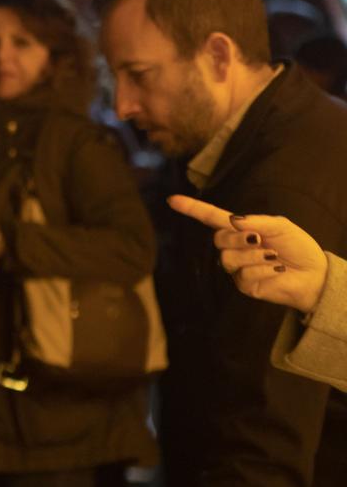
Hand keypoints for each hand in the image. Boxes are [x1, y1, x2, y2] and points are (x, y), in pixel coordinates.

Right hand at [167, 195, 326, 314]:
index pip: (211, 218)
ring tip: (274, 256)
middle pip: (218, 239)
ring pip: (229, 259)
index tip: (172, 200)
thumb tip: (232, 220)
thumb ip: (256, 220)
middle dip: (238, 238)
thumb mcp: (281, 226)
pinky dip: (263, 270)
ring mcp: (237, 268)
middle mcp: (234, 248)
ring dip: (254, 256)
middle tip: (259, 239)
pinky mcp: (245, 285)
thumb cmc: (297, 247)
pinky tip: (277, 270)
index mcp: (240, 230)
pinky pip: (244, 275)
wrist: (314, 274)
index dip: (192, 209)